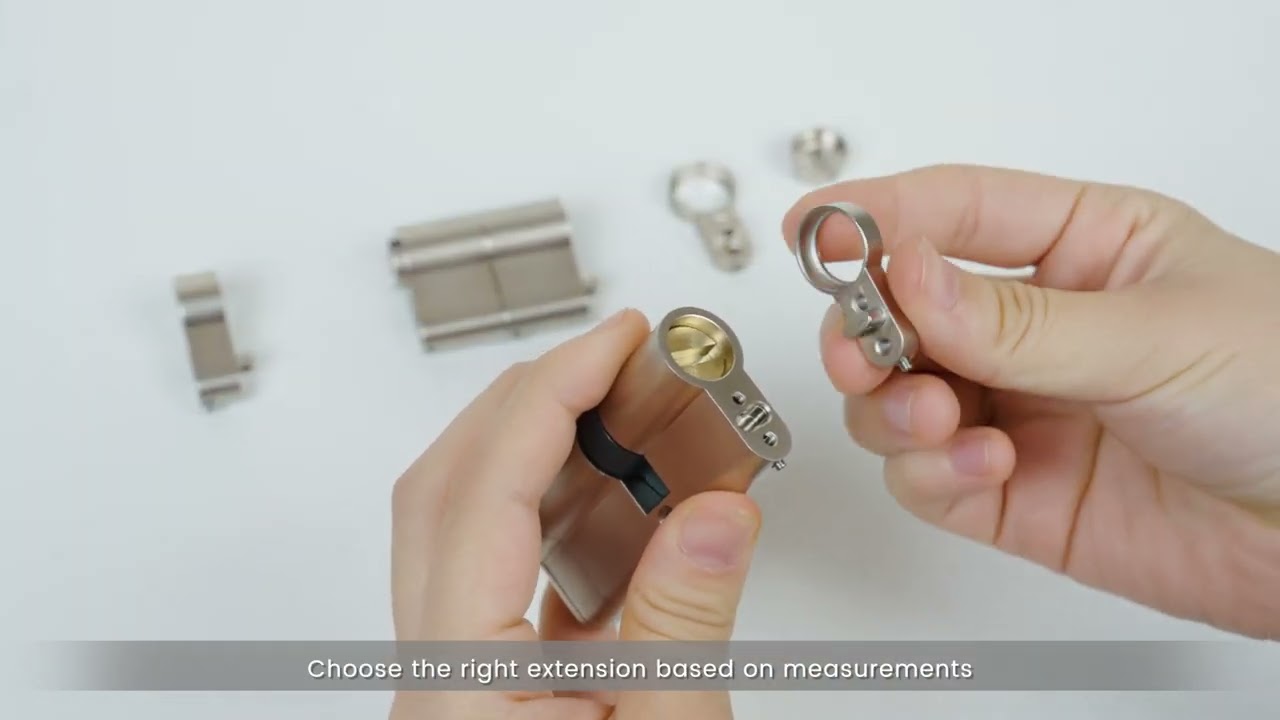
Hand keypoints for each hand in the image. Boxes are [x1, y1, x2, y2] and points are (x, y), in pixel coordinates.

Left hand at [389, 309, 761, 719]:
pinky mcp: (483, 687)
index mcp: (457, 682)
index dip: (553, 394)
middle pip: (445, 490)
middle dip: (527, 401)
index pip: (486, 495)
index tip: (616, 342)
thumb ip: (683, 625)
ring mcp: (451, 679)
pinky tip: (611, 509)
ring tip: (612, 414)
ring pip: (460, 525)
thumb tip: (714, 513)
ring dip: (528, 452)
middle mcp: (435, 674)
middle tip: (611, 358)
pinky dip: (547, 516)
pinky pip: (494, 573)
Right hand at [784, 164, 1279, 638]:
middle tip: (864, 348)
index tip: (814, 232)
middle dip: (868, 329)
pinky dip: (930, 470)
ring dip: (893, 407)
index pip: (956, 213)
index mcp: (1084, 249)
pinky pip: (926, 476)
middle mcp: (1038, 329)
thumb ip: (1016, 321)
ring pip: (898, 397)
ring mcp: (1020, 411)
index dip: (876, 218)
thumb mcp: (1156, 334)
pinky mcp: (1012, 493)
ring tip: (937, 418)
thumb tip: (901, 274)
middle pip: (903, 312)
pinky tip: (982, 463)